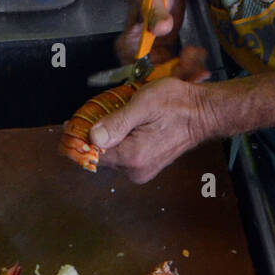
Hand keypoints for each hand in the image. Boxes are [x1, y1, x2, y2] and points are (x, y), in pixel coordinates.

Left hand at [88, 77, 208, 182]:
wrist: (204, 113)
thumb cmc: (178, 104)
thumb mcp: (144, 104)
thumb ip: (117, 122)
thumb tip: (92, 137)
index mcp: (132, 156)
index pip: (91, 153)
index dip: (79, 137)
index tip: (71, 122)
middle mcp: (135, 170)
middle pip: (99, 154)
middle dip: (94, 134)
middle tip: (97, 111)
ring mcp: (142, 171)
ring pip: (111, 154)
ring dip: (107, 136)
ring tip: (117, 113)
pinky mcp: (147, 167)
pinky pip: (123, 155)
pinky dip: (119, 141)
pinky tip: (127, 124)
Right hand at [117, 0, 209, 83]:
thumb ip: (157, 15)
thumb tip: (161, 29)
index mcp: (127, 40)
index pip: (133, 68)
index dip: (151, 77)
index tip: (172, 77)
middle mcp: (138, 49)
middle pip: (151, 75)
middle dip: (174, 78)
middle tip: (195, 75)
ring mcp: (154, 49)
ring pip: (165, 72)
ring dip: (184, 74)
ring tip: (203, 70)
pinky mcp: (167, 47)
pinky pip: (175, 63)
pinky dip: (188, 66)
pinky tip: (202, 65)